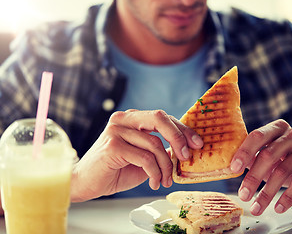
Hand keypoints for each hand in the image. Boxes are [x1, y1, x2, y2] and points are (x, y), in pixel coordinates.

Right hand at [70, 109, 202, 201]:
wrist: (85, 183)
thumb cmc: (115, 170)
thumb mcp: (143, 158)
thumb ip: (160, 150)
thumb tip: (185, 150)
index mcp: (132, 118)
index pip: (163, 118)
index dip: (183, 129)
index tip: (197, 144)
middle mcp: (123, 119)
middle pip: (160, 118)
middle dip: (179, 137)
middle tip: (186, 157)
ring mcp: (116, 130)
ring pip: (154, 144)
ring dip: (165, 166)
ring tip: (165, 180)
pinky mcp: (113, 145)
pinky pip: (145, 158)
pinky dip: (154, 172)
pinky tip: (154, 182)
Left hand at [230, 119, 291, 215]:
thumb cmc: (287, 161)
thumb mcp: (269, 157)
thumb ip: (252, 158)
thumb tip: (231, 168)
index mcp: (277, 128)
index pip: (257, 136)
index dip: (244, 152)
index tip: (234, 169)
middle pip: (268, 155)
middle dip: (253, 177)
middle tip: (243, 195)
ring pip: (282, 171)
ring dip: (267, 193)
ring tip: (257, 207)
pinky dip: (287, 197)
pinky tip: (278, 208)